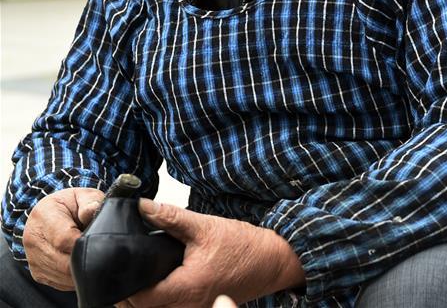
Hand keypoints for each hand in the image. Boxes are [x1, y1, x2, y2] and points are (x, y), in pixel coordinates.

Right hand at [22, 187, 105, 289]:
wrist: (47, 215)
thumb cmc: (69, 205)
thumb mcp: (82, 196)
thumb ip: (90, 202)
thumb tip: (93, 211)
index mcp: (44, 216)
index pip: (64, 239)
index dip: (84, 244)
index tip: (100, 242)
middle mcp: (33, 240)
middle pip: (64, 262)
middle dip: (86, 259)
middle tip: (103, 252)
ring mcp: (33, 259)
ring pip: (63, 275)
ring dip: (81, 270)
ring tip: (92, 254)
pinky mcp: (38, 273)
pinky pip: (60, 283)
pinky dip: (75, 278)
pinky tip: (82, 263)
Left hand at [117, 200, 304, 306]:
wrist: (273, 260)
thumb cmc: (244, 246)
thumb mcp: (206, 226)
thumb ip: (171, 217)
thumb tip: (142, 207)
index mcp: (187, 287)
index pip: (140, 298)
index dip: (123, 287)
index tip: (116, 268)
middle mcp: (189, 306)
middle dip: (128, 296)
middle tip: (120, 274)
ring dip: (143, 300)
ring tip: (135, 279)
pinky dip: (160, 301)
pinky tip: (157, 285)